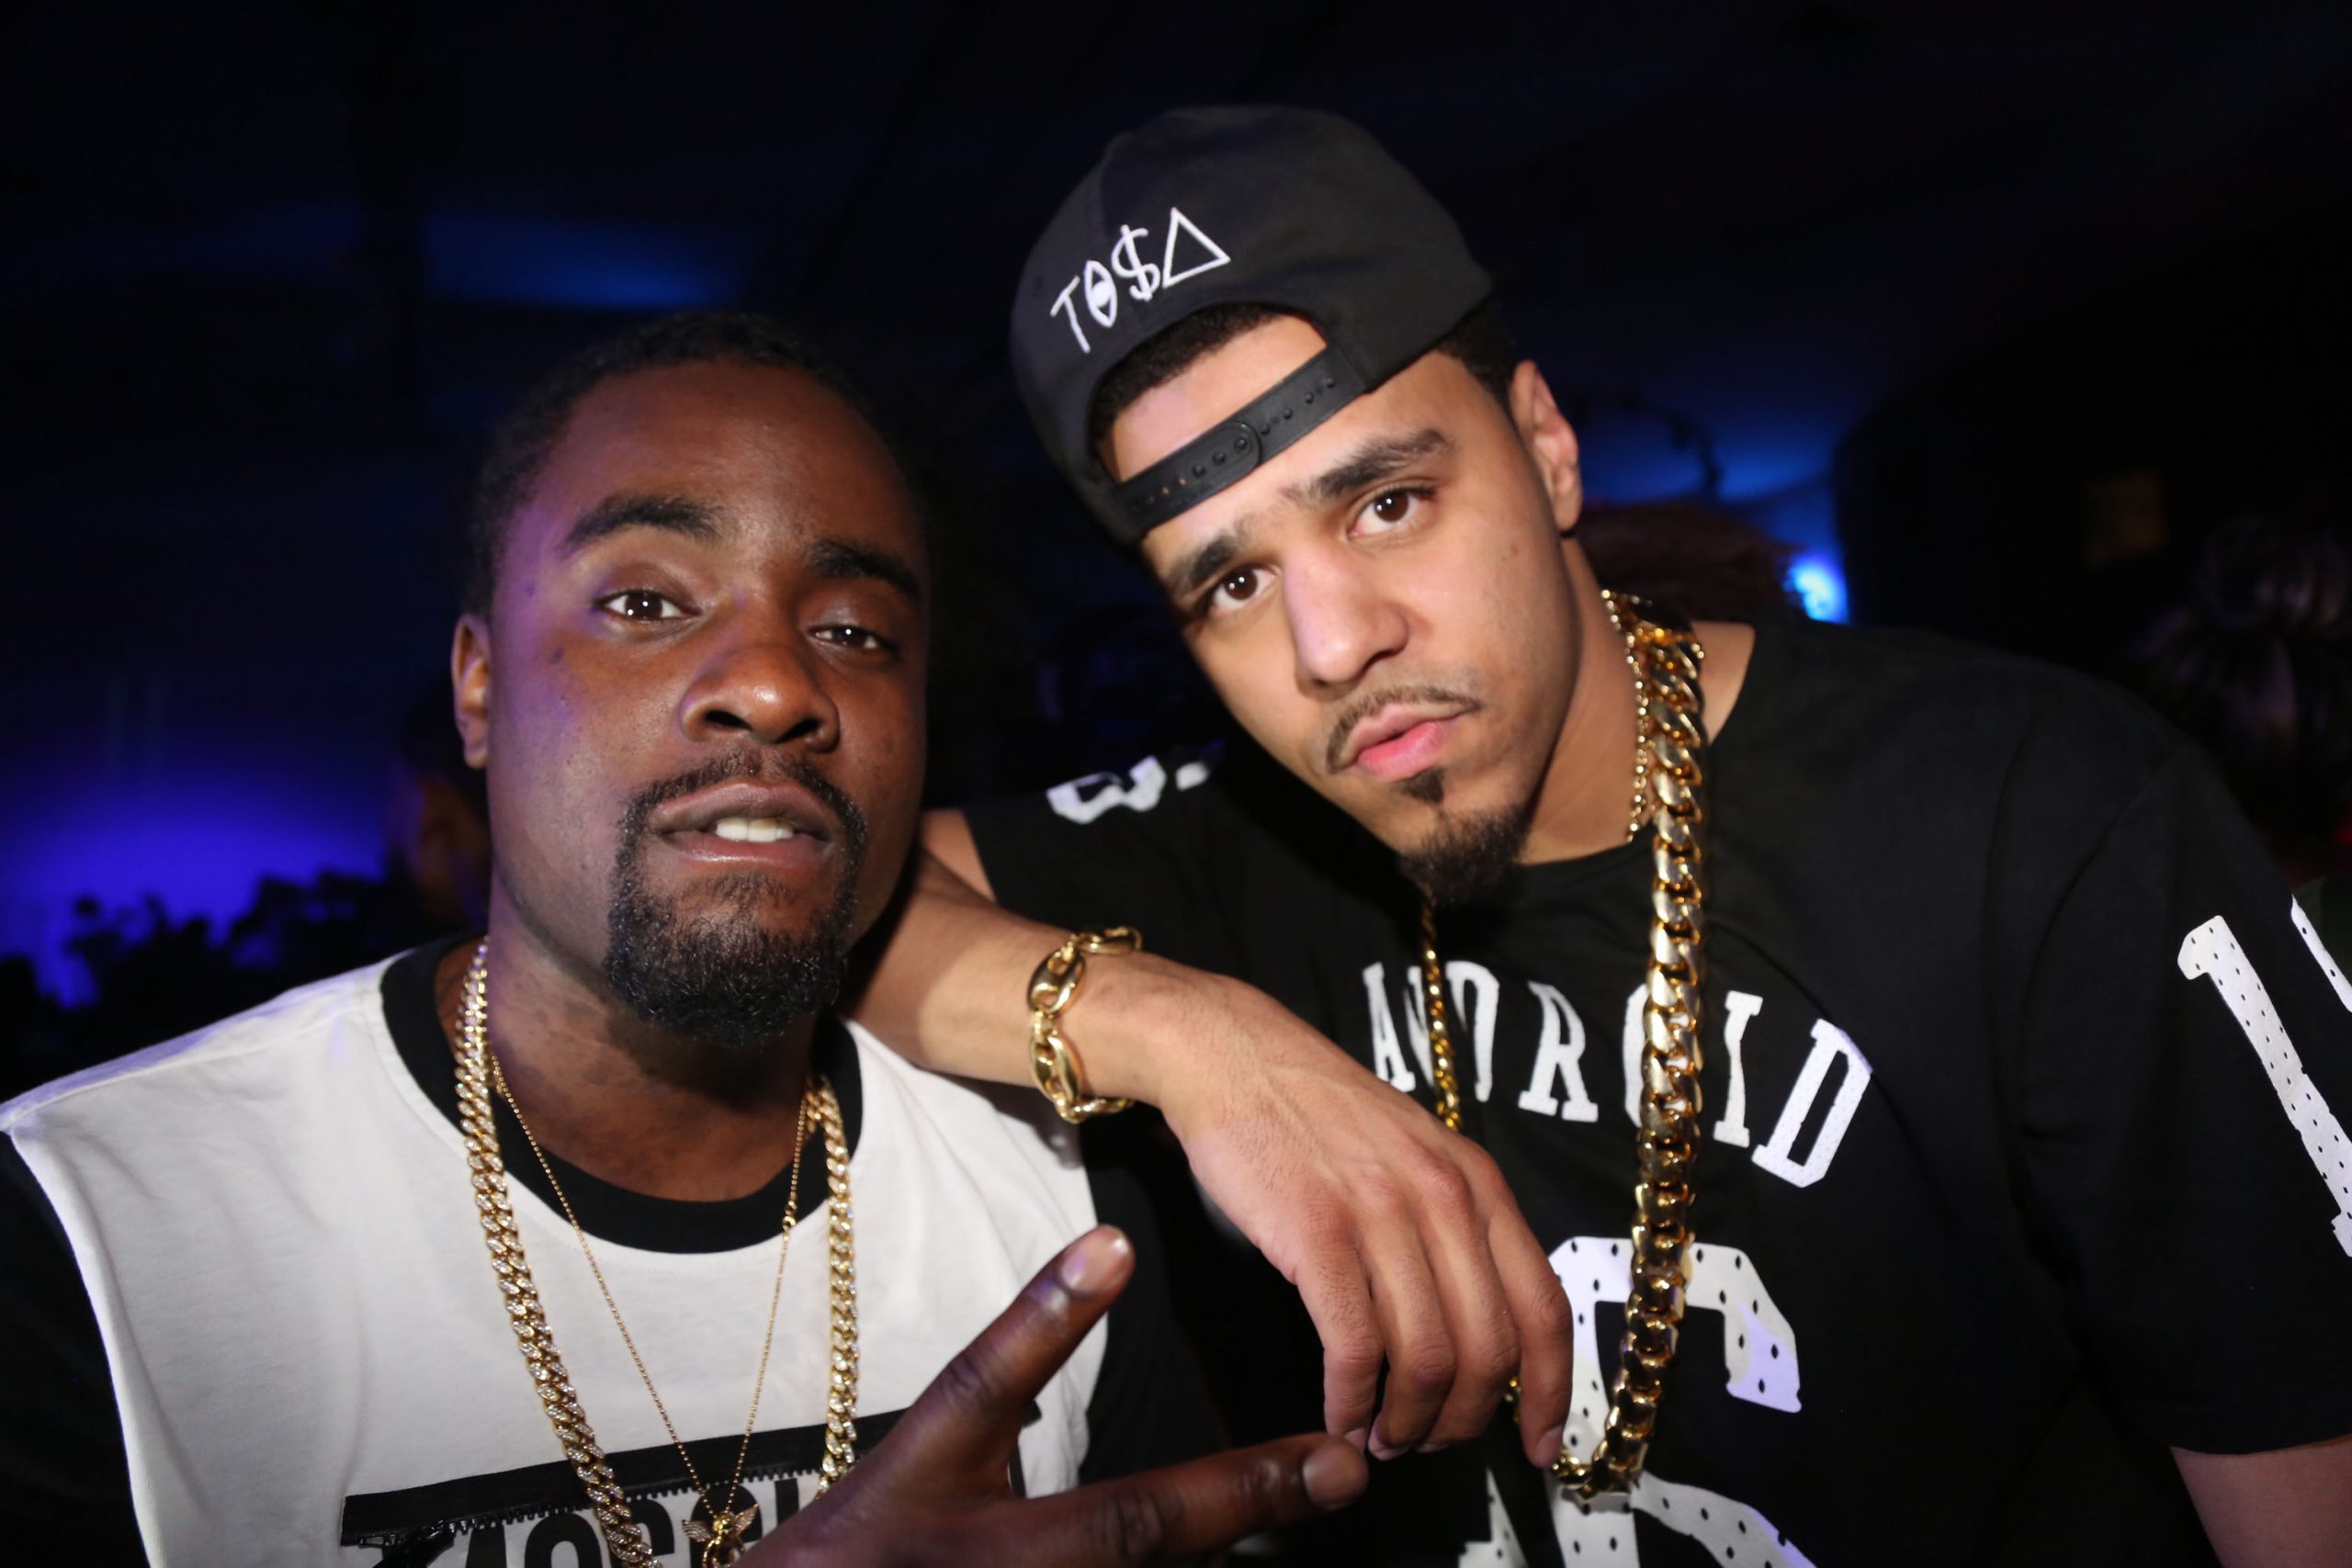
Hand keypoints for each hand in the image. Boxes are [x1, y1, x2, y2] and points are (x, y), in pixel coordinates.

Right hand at [752, 1226, 1366, 1565]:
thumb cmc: (866, 1536)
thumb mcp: (937, 1431)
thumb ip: (1024, 1345)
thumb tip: (1111, 1246)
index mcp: (1018, 1548)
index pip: (1143, 1516)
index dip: (1244, 1489)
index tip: (1335, 1461)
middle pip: (1166, 1567)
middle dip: (1258, 1524)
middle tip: (1346, 1476)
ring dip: (1221, 1554)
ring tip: (1306, 1500)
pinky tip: (1233, 1549)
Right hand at [1145, 971, 1574, 1466]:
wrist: (1236, 1055)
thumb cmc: (1320, 1114)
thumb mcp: (1417, 1154)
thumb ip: (1455, 1227)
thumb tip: (1478, 1329)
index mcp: (1479, 1184)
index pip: (1542, 1309)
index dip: (1548, 1392)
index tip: (1536, 1445)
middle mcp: (1445, 1199)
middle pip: (1488, 1349)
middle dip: (1460, 1420)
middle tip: (1426, 1444)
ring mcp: (1383, 1213)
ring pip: (1426, 1358)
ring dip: (1405, 1421)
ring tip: (1380, 1439)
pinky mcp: (1318, 1231)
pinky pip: (1354, 1345)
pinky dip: (1352, 1399)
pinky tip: (1340, 1414)